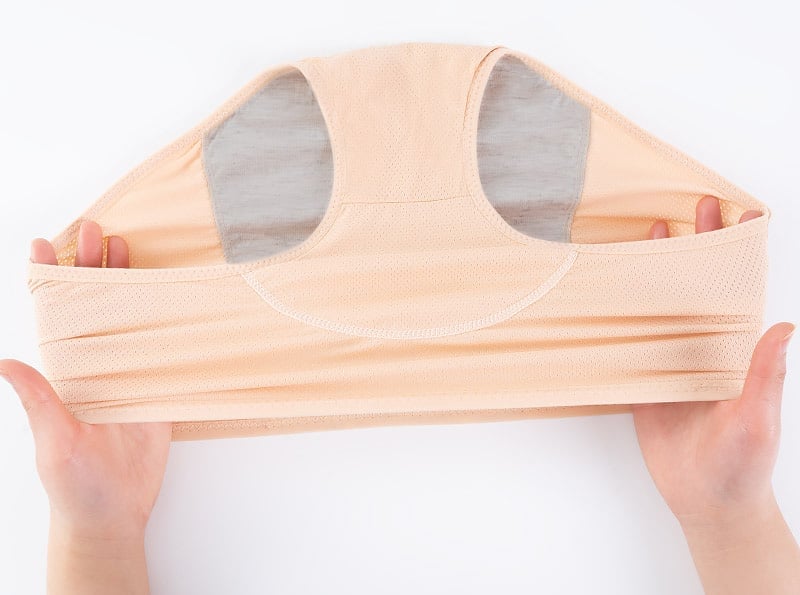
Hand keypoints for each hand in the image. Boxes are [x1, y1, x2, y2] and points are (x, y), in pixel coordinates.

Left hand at [0, 221, 170, 593]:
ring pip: (128, 318)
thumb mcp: (53, 443)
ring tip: (128, 248)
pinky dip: (166, 320)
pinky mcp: (156, 390)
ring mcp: (127, 376)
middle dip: (93, 266)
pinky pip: (162, 348)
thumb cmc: (74, 485)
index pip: (53, 316)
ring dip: (127, 283)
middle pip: (94, 306)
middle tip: (97, 230)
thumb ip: (38, 401)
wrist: (113, 514)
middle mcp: (95, 367)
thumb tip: (4, 362)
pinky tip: (169, 296)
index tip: (45, 244)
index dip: (48, 279)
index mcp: (65, 373)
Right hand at [633, 196, 799, 593]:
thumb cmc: (742, 466)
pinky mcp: (644, 384)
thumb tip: (785, 326)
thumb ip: (766, 375)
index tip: (731, 214)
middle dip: (691, 247)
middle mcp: (703, 349)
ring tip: (642, 238)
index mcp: (735, 351)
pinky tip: (609, 297)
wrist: (708, 503)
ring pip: (660, 309)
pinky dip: (618, 319)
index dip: (733, 252)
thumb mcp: (758, 420)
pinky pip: (628, 345)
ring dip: (653, 273)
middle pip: (696, 288)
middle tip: (684, 209)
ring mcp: (671, 365)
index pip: (736, 290)